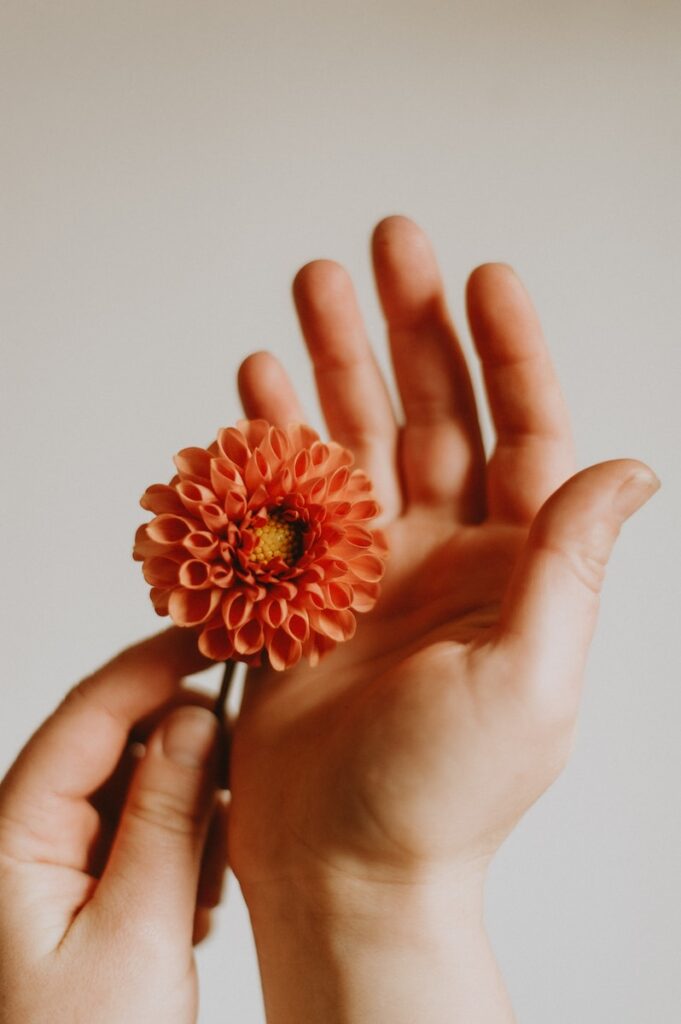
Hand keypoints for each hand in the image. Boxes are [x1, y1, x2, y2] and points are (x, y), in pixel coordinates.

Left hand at [0, 630, 228, 1023]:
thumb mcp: (138, 934)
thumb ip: (167, 814)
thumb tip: (197, 718)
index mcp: (12, 837)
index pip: (89, 714)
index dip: (154, 663)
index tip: (218, 637)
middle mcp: (25, 837)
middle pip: (114, 743)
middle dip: (182, 751)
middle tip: (241, 777)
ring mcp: (51, 863)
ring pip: (133, 787)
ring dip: (184, 812)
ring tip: (202, 886)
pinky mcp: (79, 888)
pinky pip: (136, 831)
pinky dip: (177, 849)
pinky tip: (191, 907)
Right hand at [229, 216, 658, 1021]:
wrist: (345, 865)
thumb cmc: (445, 794)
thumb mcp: (533, 676)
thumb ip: (570, 564)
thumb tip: (630, 467)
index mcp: (514, 566)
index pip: (524, 432)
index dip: (509, 351)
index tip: (485, 276)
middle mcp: (446, 553)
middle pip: (432, 413)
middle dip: (409, 327)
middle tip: (384, 243)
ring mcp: (370, 566)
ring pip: (354, 439)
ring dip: (332, 363)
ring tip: (307, 287)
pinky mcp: (304, 589)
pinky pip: (288, 495)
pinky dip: (273, 439)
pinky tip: (258, 384)